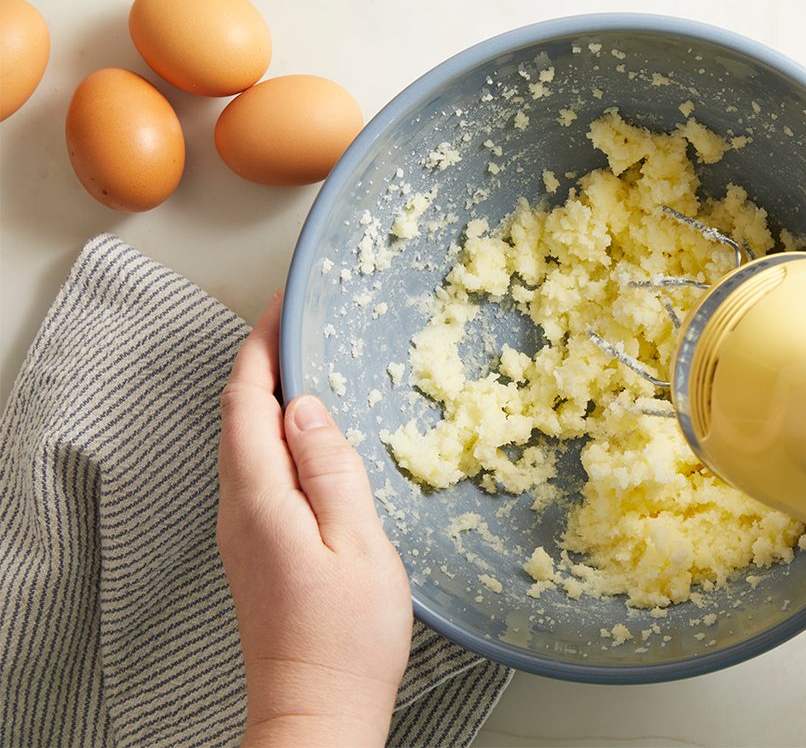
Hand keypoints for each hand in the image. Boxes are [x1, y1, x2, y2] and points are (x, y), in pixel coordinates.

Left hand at [217, 293, 412, 747]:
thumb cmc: (348, 636)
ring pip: (248, 444)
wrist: (319, 708)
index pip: (246, 401)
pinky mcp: (257, 548)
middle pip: (239, 417)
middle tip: (302, 325)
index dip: (261, 347)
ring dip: (272, 398)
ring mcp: (244, 531)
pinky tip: (312, 437)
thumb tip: (305, 407)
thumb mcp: (358, 543)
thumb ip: (331, 469)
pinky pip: (259, 471)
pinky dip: (279, 436)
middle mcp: (239, 510)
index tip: (284, 306)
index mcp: (261, 500)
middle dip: (264, 363)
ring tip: (312, 367)